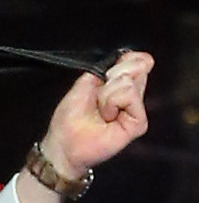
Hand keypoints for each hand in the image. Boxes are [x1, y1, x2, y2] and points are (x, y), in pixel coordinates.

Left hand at [39, 50, 152, 179]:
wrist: (63, 145)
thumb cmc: (69, 120)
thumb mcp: (83, 85)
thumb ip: (104, 69)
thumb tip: (130, 57)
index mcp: (118, 86)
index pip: (136, 61)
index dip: (125, 61)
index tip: (107, 74)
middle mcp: (130, 96)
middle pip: (136, 68)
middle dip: (111, 78)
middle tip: (98, 98)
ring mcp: (136, 110)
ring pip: (129, 82)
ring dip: (107, 95)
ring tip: (100, 111)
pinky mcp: (138, 123)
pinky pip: (130, 96)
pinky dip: (112, 102)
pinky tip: (107, 116)